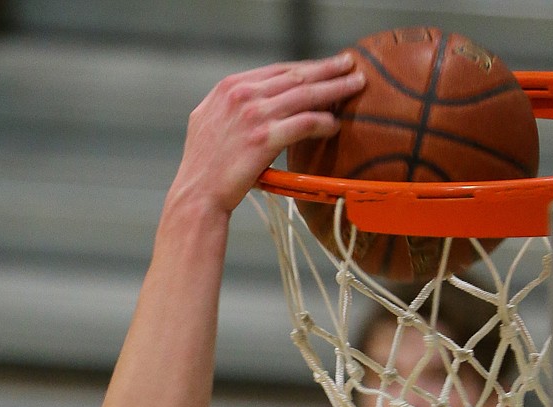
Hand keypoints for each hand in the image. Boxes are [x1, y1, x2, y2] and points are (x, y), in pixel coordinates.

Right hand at [176, 54, 364, 214]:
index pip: (277, 70)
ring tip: (356, 86)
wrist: (196, 195)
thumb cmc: (204, 168)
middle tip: (350, 64)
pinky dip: (323, 122)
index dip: (305, 66)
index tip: (324, 66)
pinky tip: (335, 125)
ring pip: (305, 95)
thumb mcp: (209, 122)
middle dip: (327, 69)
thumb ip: (232, 106)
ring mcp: (254, 115)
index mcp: (230, 86)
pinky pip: (304, 123)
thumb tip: (256, 100)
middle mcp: (242, 95)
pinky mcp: (264, 138)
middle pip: (295, 76)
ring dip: (335, 89)